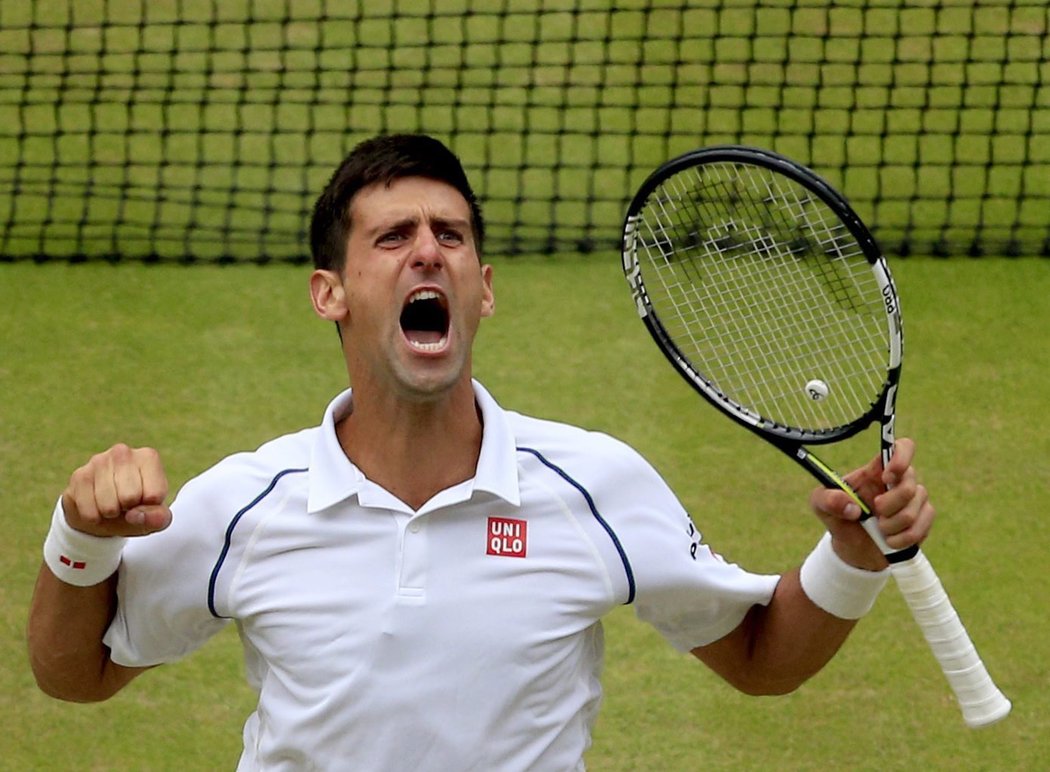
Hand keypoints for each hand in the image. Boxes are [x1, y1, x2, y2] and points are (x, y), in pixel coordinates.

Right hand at [61, 444, 171, 536]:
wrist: (103, 511)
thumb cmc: (138, 509)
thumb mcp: (156, 516)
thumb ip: (158, 518)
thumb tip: (134, 515)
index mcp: (148, 457)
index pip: (155, 495)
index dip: (149, 506)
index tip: (145, 499)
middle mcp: (123, 452)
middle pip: (130, 498)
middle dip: (128, 509)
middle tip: (126, 502)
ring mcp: (97, 461)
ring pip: (108, 506)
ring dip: (110, 514)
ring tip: (112, 504)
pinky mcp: (79, 475)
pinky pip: (89, 511)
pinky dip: (94, 517)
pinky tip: (96, 506)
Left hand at [808, 438, 935, 569]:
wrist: (853, 549)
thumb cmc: (839, 518)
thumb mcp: (820, 505)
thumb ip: (827, 499)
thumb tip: (852, 507)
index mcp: (877, 470)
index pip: (901, 447)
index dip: (901, 457)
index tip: (887, 476)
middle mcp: (900, 481)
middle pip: (908, 484)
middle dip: (889, 505)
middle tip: (875, 513)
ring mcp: (915, 500)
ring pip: (914, 509)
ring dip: (893, 525)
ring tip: (880, 530)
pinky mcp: (923, 520)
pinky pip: (921, 527)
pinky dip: (903, 538)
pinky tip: (891, 541)